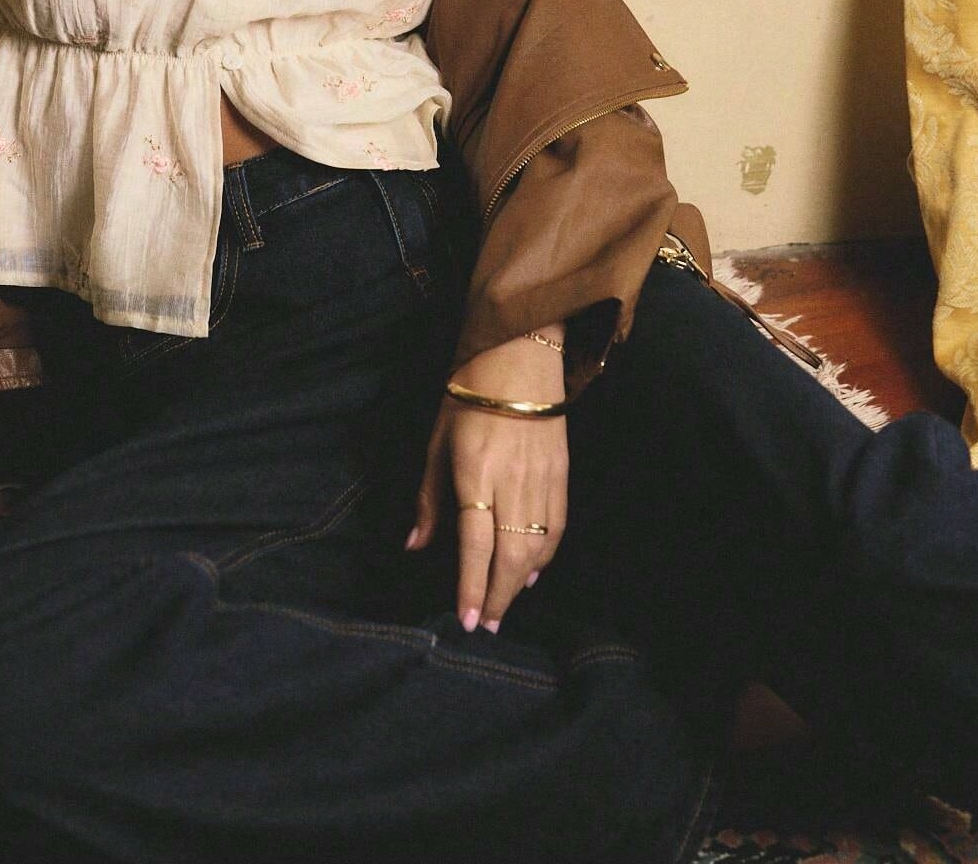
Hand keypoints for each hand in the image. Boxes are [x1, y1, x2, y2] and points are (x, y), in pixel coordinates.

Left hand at [404, 328, 568, 633]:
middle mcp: (513, 481)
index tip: (468, 619)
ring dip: (520, 582)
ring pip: (539, 546)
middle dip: (498, 596)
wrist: (519, 352)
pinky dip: (545, 554)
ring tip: (503, 603)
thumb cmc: (468, 392)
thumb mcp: (437, 441)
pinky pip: (557, 526)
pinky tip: (531, 570)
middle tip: (487, 625)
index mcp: (476, 472)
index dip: (472, 586)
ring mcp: (542, 478)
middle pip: (511, 555)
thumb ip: (428, 497)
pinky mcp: (562, 472)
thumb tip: (415, 544)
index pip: (476, 544)